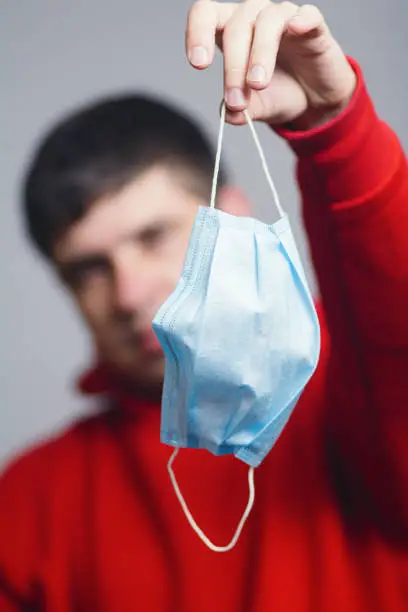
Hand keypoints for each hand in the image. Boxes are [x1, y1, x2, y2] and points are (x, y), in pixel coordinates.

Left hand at [186, 0, 356, 128]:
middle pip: (236, 27)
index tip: (199, 64)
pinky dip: (302, 20)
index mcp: (231, 31)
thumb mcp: (255, 107)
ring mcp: (284, 18)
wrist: (314, 100)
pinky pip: (308, 14)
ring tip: (258, 84)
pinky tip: (297, 28)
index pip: (205, 14)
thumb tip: (228, 114)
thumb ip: (239, 110)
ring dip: (259, 54)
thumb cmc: (278, 92)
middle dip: (233, 67)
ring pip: (266, 21)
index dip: (198, 33)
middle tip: (236, 99)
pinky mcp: (314, 26)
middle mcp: (254, 17)